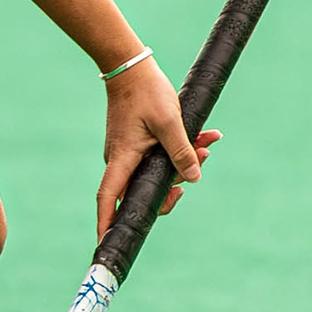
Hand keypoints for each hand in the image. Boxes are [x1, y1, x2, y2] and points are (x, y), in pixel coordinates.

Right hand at [94, 56, 217, 239]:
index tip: (105, 245)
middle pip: (144, 191)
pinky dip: (179, 149)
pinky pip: (158, 156)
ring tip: (206, 143)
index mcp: (123, 159)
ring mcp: (128, 153)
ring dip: (183, 161)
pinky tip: (203, 137)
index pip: (109, 199)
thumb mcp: (170, 122)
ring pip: (156, 172)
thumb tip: (193, 178)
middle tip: (196, 167)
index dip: (107, 224)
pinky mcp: (136, 144)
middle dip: (174, 186)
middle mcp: (121, 161)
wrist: (131, 66)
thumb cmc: (147, 92)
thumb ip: (182, 151)